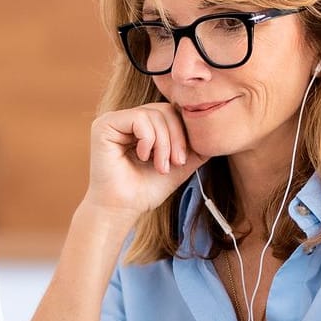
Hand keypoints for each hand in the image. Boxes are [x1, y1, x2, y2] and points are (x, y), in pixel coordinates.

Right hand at [85, 103, 208, 217]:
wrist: (123, 210)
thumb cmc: (146, 190)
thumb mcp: (178, 165)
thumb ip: (195, 148)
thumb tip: (216, 132)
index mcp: (141, 125)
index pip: (171, 113)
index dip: (183, 132)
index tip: (182, 160)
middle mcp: (126, 119)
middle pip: (165, 110)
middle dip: (176, 137)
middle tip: (176, 163)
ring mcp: (114, 120)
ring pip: (154, 114)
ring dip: (164, 143)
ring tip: (160, 166)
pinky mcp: (104, 125)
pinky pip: (138, 119)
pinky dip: (148, 139)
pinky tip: (143, 157)